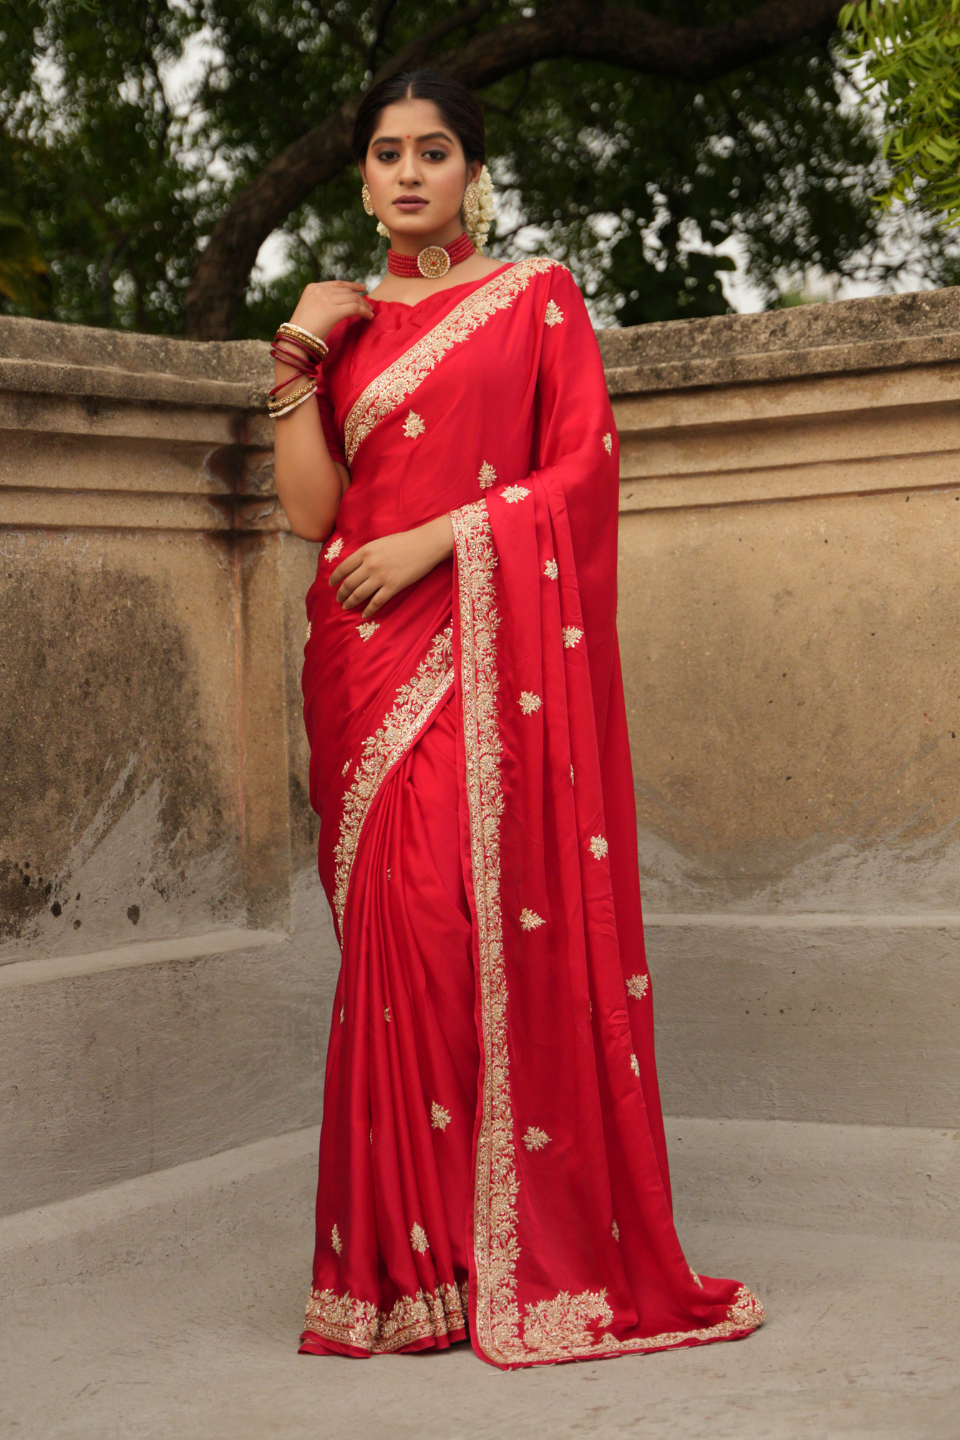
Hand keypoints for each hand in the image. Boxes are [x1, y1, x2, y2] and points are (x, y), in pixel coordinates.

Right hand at [288, 280, 373, 342]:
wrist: (295, 340)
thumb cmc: (302, 330)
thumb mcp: (309, 309)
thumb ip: (320, 302)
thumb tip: (337, 304)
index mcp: (312, 288)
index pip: (337, 284)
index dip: (352, 286)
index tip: (362, 289)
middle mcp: (319, 290)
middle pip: (347, 291)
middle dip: (360, 298)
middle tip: (369, 305)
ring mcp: (326, 299)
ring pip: (353, 299)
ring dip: (364, 306)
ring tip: (370, 313)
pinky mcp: (333, 311)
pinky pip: (355, 308)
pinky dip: (364, 312)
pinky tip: (369, 317)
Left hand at [330, 516, 453, 617]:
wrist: (425, 544)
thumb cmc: (404, 541)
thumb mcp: (379, 543)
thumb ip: (366, 554)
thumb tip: (355, 566)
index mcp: (365, 552)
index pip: (343, 568)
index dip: (335, 578)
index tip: (331, 584)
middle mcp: (370, 565)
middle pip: (349, 584)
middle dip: (341, 594)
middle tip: (338, 599)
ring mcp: (381, 577)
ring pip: (359, 594)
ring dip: (350, 602)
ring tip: (346, 607)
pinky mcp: (393, 587)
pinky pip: (376, 602)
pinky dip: (369, 610)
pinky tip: (364, 614)